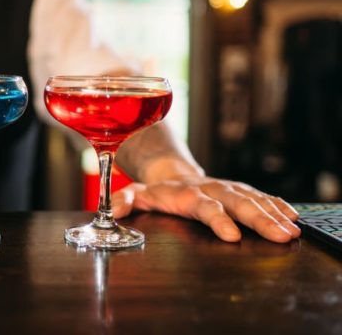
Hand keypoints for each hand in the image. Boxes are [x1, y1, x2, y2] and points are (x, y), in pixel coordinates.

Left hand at [112, 178, 300, 242]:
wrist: (173, 172)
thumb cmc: (158, 190)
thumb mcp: (138, 193)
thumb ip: (124, 200)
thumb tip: (114, 209)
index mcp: (189, 194)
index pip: (206, 207)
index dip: (219, 220)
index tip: (233, 235)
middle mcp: (213, 190)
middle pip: (239, 204)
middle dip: (260, 220)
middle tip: (280, 236)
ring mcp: (228, 189)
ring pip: (254, 200)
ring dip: (274, 216)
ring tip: (292, 231)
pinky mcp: (240, 191)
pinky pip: (262, 197)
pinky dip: (278, 206)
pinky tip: (293, 218)